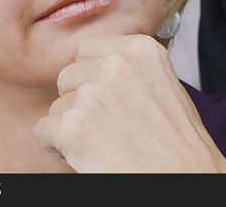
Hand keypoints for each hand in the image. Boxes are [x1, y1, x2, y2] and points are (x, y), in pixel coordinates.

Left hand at [32, 33, 225, 172]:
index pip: (88, 49)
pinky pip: (43, 131)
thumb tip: (91, 62)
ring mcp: (92, 94)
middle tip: (108, 125)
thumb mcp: (161, 81)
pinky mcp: (72, 127)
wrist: (182, 177)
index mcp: (139, 48)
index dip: (92, 76)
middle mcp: (115, 64)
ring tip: (104, 142)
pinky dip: (58, 148)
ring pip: (58, 105)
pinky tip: (87, 155)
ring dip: (72, 126)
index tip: (110, 98)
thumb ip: (127, 65)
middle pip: (69, 76)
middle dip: (80, 101)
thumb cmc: (176, 139)